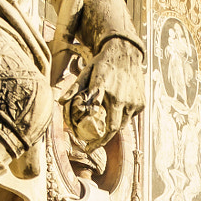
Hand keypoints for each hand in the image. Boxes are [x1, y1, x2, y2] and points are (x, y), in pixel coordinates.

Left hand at [66, 36, 144, 151]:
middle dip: (103, 141)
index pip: (100, 120)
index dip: (96, 139)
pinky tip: (116, 109)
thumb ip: (74, 88)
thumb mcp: (86, 72)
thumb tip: (60, 102)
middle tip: (92, 146)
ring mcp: (134, 101)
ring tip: (102, 126)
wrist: (126, 52)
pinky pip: (130, 117)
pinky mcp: (141, 102)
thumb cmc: (103, 64)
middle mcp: (121, 98)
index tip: (87, 149)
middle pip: (114, 129)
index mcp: (105, 91)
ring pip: (123, 124)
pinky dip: (122, 117)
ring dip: (112, 127)